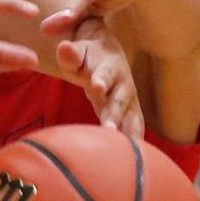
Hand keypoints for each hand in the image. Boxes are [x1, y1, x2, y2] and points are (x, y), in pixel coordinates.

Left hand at [56, 17, 143, 137]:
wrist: (105, 51)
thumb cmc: (85, 54)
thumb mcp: (76, 51)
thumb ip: (70, 53)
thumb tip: (63, 47)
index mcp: (109, 63)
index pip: (105, 71)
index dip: (102, 78)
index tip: (97, 86)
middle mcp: (123, 81)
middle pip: (120, 98)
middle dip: (115, 113)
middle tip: (109, 128)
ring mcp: (128, 96)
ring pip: (131, 114)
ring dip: (129, 130)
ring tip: (127, 147)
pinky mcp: (129, 109)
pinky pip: (134, 124)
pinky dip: (135, 136)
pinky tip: (136, 153)